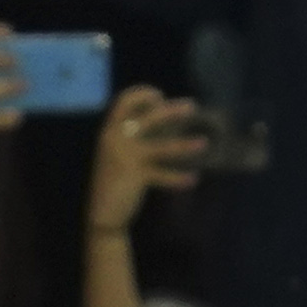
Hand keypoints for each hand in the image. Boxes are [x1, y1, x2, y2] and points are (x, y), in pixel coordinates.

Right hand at [88, 85, 213, 231]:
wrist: (101, 212)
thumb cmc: (114, 179)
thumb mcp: (117, 150)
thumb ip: (134, 134)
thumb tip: (163, 116)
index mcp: (110, 130)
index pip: (124, 100)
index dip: (143, 94)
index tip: (160, 96)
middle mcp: (116, 139)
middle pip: (149, 118)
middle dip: (172, 111)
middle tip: (192, 107)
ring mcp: (126, 157)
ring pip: (162, 147)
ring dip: (185, 145)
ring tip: (205, 143)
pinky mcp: (136, 176)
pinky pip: (163, 175)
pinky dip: (179, 178)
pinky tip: (194, 179)